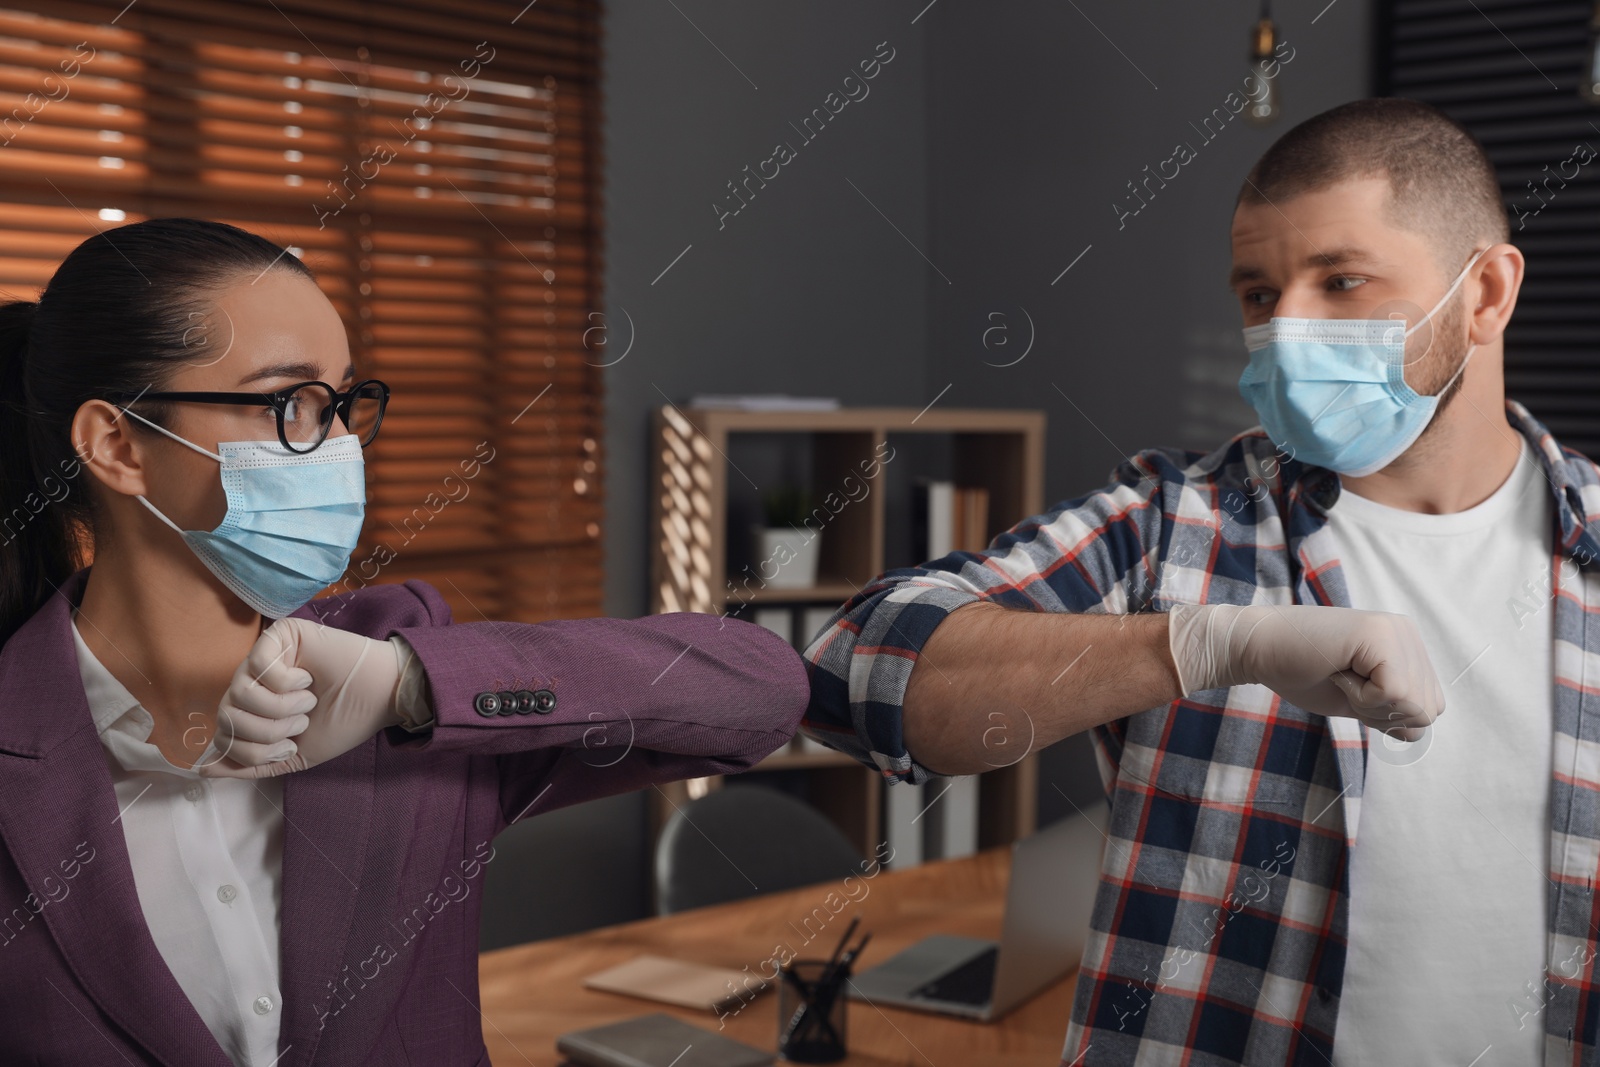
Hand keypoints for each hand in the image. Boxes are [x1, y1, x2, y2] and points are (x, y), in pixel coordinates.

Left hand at [201, 617, 406, 778]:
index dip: (254, 751)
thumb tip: (203, 771)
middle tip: (302, 723)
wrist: (378, 697)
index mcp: (253, 711)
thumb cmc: (342, 722)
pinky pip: (257, 666)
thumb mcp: (293, 756)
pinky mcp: (277, 636)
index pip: (224, 736)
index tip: (290, 747)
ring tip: (308, 701)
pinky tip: (307, 678)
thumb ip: (250, 764)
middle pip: (227, 717)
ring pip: (239, 694)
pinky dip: (286, 682)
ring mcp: (262, 658)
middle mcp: (251, 683)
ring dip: (280, 708)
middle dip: (268, 732)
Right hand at [1166, 603, 1443, 740]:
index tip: (1351, 691)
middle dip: (1381, 714)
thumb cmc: (1299, 673)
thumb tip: (1415, 731)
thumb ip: (1391, 711)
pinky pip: (1393, 692)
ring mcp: (1396, 631)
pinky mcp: (1379, 636)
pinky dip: (1362, 697)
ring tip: (1341, 677)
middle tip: (1345, 685)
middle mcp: (1407, 633)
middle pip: (1427, 709)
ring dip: (1370, 704)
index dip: (1387, 717)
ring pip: (1414, 703)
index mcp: (1406, 646)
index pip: (1429, 707)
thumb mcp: (1358, 701)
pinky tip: (1338, 673)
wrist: (1256, 648)